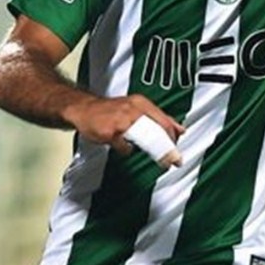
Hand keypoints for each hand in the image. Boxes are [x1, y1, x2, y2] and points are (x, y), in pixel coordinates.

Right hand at [64, 93, 184, 155]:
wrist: (84, 108)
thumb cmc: (111, 111)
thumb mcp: (137, 108)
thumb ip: (158, 118)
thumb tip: (180, 130)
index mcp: (141, 104)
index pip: (164, 121)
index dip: (173, 138)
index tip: (178, 152)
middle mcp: (134, 109)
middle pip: (157, 131)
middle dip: (168, 148)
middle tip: (174, 161)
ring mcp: (122, 120)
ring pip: (145, 138)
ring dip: (154, 152)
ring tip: (160, 161)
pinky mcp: (111, 131)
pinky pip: (125, 147)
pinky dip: (127, 150)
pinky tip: (125, 148)